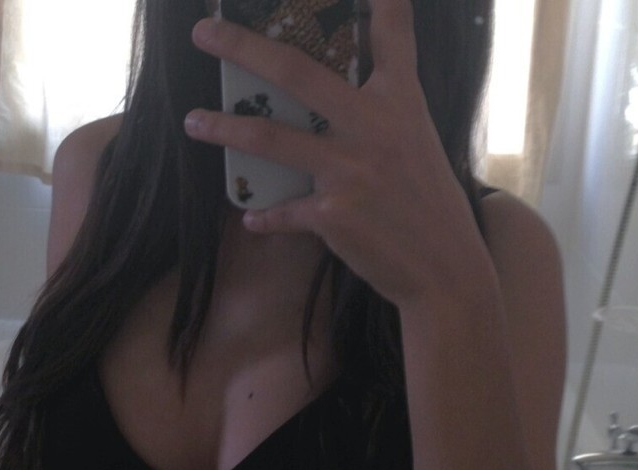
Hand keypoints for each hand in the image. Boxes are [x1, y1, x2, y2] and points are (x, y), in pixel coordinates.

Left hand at [185, 0, 491, 313]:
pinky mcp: (333, 214)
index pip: (390, 34)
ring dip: (224, 127)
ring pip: (270, 138)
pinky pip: (283, 211)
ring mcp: (350, 170)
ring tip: (192, 121)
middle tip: (204, 32)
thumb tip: (336, 107)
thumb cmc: (430, 207)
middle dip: (243, 47)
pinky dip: (265, 215)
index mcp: (401, 102)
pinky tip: (250, 216)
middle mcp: (374, 126)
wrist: (445, 269)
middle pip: (297, 71)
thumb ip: (380, 117)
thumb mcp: (417, 146)